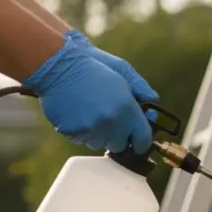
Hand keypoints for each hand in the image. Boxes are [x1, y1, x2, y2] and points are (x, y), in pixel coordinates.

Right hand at [22, 31, 154, 153]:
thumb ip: (141, 89)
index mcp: (127, 108)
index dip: (141, 142)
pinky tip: (78, 113)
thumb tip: (153, 104)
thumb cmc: (93, 66)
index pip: (143, 139)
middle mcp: (111, 122)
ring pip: (99, 144)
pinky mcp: (72, 132)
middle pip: (119, 145)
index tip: (137, 142)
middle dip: (117, 136)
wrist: (58, 65)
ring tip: (90, 113)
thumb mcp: (123, 70)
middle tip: (108, 120)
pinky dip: (80, 131)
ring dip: (97, 135)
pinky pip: (81, 140)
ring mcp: (91, 128)